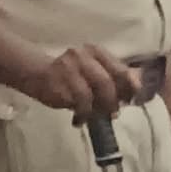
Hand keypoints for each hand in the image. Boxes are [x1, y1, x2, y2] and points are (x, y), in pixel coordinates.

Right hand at [21, 44, 141, 117]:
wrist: (36, 72)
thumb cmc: (70, 74)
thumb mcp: (92, 69)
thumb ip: (112, 77)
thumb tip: (135, 92)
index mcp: (96, 51)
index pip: (121, 69)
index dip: (129, 88)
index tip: (130, 100)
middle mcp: (83, 56)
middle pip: (107, 82)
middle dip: (113, 101)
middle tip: (113, 113)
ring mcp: (69, 69)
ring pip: (91, 94)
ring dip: (97, 110)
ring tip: (95, 118)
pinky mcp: (58, 84)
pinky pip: (77, 103)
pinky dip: (82, 114)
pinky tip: (79, 120)